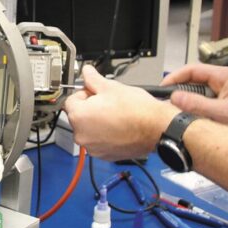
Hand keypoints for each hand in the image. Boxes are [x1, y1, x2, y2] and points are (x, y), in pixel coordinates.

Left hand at [63, 65, 177, 160]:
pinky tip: (119, 126)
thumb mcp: (111, 87)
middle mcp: (81, 135)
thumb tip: (86, 72)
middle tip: (109, 103)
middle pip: (79, 116)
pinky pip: (98, 141)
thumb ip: (93, 79)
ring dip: (97, 121)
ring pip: (88, 129)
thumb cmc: (136, 110)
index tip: (96, 92)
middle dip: (90, 108)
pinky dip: (105, 134)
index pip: (71, 100)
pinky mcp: (104, 155)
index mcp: (79, 116)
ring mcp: (93, 148)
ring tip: (116, 115)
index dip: (85, 93)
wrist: (157, 128)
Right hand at [161, 64, 227, 134]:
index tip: (163, 89)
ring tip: (182, 113)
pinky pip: (207, 101)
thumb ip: (197, 106)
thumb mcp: (223, 114)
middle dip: (181, 93)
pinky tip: (197, 119)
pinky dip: (199, 109)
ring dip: (191, 103)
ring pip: (200, 93)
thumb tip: (175, 99)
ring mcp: (227, 90)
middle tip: (169, 104)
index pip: (192, 70)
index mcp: (224, 76)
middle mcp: (225, 80)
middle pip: (194, 81)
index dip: (174, 78)